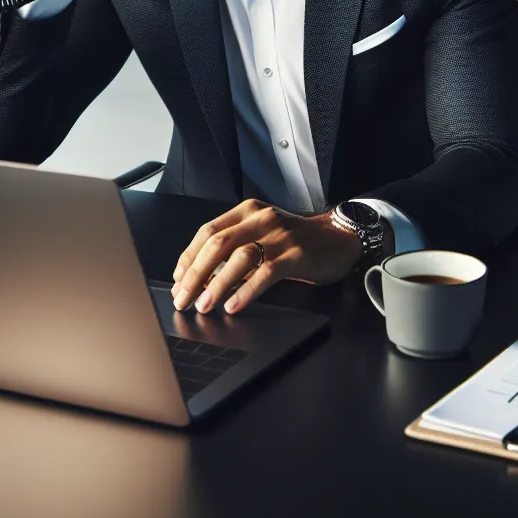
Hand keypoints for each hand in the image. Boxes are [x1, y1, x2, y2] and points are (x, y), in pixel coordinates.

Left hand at [171, 200, 361, 313]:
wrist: (339, 238)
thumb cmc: (298, 242)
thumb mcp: (263, 236)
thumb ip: (235, 250)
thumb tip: (200, 278)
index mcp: (248, 212)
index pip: (208, 232)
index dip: (188, 257)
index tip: (177, 281)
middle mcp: (261, 219)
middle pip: (218, 244)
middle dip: (195, 274)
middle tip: (183, 298)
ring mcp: (280, 235)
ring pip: (239, 257)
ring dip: (217, 284)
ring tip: (204, 305)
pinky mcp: (296, 254)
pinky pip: (266, 272)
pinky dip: (246, 290)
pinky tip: (234, 305)